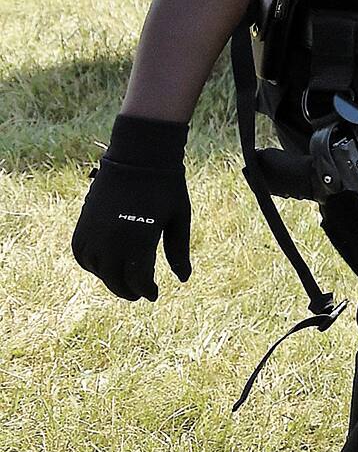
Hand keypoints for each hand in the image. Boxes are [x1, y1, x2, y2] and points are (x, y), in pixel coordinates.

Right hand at [72, 116, 191, 300]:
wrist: (139, 157)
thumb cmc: (166, 188)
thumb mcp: (179, 219)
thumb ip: (179, 251)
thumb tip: (183, 279)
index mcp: (139, 238)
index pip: (137, 278)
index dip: (145, 290)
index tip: (153, 294)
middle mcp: (112, 238)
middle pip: (114, 278)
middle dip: (127, 291)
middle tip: (139, 294)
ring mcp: (94, 230)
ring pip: (96, 268)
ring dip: (109, 279)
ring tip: (123, 282)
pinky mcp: (83, 222)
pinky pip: (80, 253)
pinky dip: (91, 264)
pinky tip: (104, 266)